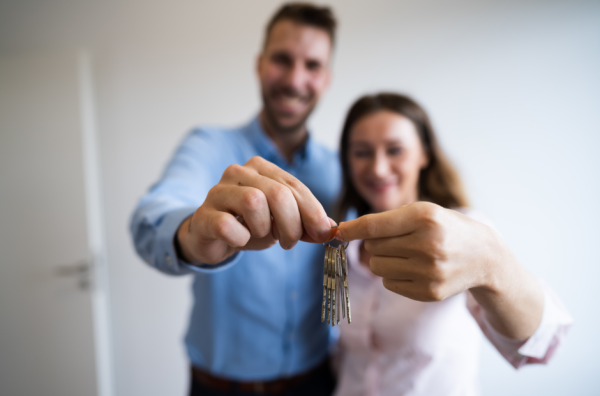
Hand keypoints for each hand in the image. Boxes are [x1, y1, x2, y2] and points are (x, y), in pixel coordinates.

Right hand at [178, 156, 335, 264]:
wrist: (211, 237)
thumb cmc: (249, 225)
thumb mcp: (282, 222)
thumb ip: (306, 223)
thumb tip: (331, 229)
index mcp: (260, 168)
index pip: (294, 186)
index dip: (313, 212)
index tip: (323, 233)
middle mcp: (237, 172)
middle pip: (278, 194)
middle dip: (292, 224)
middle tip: (290, 242)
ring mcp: (217, 192)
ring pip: (254, 203)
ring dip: (265, 229)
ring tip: (263, 237)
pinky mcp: (204, 215)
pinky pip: (229, 226)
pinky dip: (242, 239)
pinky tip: (240, 240)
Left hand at [335, 201, 543, 338]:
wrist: (484, 256)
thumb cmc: (444, 228)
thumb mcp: (423, 212)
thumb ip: (385, 220)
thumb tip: (343, 232)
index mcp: (425, 217)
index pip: (374, 226)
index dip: (351, 229)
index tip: (337, 231)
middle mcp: (428, 244)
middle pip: (372, 248)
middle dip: (376, 243)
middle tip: (397, 239)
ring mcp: (429, 271)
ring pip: (377, 267)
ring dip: (383, 259)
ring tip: (405, 253)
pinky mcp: (429, 292)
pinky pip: (389, 284)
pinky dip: (394, 275)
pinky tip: (415, 268)